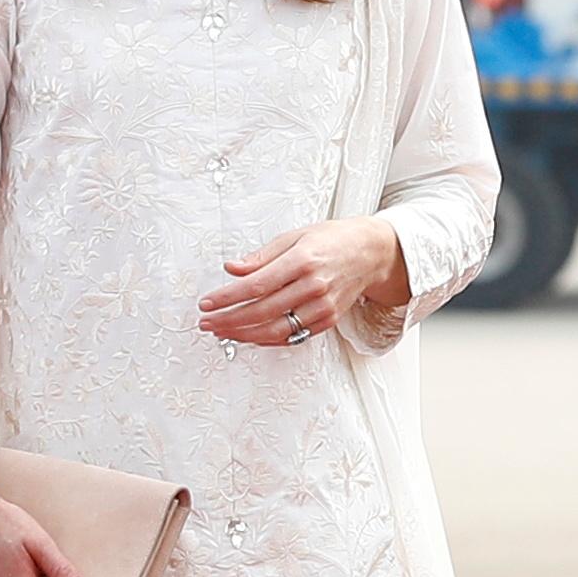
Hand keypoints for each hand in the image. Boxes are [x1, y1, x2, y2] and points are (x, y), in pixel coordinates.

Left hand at [197, 217, 409, 345]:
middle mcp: (314, 286)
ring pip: (276, 330)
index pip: (256, 284)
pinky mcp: (327, 321)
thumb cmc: (332, 241)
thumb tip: (231, 268)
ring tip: (222, 332)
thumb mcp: (295, 236)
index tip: (207, 303)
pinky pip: (292, 337)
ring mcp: (322, 307)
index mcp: (303, 260)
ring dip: (243, 335)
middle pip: (262, 311)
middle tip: (207, 322)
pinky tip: (248, 336)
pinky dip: (266, 340)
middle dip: (229, 320)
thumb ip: (262, 256)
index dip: (227, 297)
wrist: (370, 254)